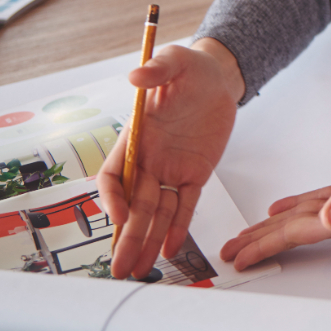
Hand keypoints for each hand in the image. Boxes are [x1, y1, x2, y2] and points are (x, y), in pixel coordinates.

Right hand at [97, 38, 245, 279]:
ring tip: (140, 270)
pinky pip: (185, 206)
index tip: (120, 216)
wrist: (217, 77)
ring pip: (157, 212)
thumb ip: (156, 70)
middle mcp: (148, 159)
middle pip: (134, 204)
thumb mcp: (174, 61)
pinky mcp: (195, 174)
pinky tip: (169, 250)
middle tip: (119, 266)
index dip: (113, 198)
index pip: (114, 176)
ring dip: (147, 240)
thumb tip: (136, 76)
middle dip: (127, 235)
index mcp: (135, 138)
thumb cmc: (189, 68)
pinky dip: (178, 227)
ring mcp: (170, 169)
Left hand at [220, 130, 330, 271]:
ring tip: (248, 237)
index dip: (262, 245)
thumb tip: (327, 217)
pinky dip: (296, 209)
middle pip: (292, 233)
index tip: (236, 258)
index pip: (294, 235)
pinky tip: (284, 207)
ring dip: (273, 229)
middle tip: (229, 252)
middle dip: (259, 243)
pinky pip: (316, 207)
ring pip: (301, 222)